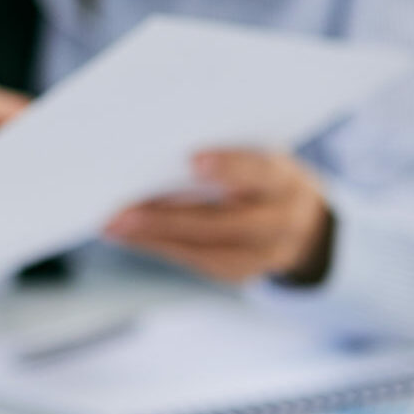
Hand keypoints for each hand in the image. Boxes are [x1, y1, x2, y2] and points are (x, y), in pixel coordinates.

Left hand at [104, 149, 334, 285]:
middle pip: (226, 223)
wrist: (300, 217)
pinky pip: (197, 262)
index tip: (193, 160)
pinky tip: (130, 236)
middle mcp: (282, 220)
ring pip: (206, 250)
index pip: (261, 171)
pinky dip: (160, 247)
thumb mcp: (256, 152)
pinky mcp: (241, 272)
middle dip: (170, 218)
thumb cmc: (260, 171)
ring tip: (113, 226)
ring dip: (154, 238)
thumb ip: (225, 149)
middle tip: (123, 213)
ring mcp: (265, 254)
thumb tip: (161, 141)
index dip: (231, 167)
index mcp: (286, 179)